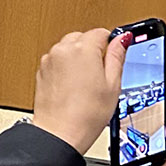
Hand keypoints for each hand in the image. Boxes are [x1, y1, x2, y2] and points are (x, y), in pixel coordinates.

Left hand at [31, 28, 125, 153]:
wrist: (60, 132)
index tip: (115, 56)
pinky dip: (65, 68)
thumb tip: (123, 38)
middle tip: (102, 75)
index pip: (101, 32)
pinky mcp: (41, 70)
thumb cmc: (86, 114)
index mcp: (82, 49)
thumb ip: (118, 56)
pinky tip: (73, 87)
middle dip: (94, 51)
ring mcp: (49, 60)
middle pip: (83, 38)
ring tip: (87, 84)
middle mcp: (62, 50)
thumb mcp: (113, 84)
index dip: (111, 45)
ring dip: (78, 59)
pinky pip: (57, 61)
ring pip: (68, 48)